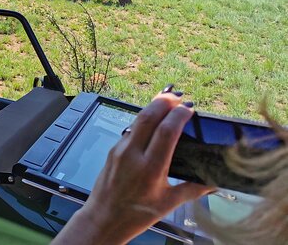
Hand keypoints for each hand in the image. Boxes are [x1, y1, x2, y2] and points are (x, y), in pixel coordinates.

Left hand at [53, 92, 211, 244]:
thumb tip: (213, 182)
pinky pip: (130, 129)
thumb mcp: (168, 204)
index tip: (189, 108)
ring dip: (152, 107)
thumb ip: (192, 189)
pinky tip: (152, 120)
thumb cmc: (133, 215)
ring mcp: (120, 150)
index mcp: (150, 168)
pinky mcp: (113, 150)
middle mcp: (132, 155)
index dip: (179, 115)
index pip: (166, 132)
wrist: (102, 219)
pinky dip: (143, 119)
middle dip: (164, 101)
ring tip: (167, 99)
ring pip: (137, 120)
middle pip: (148, 117)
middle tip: (178, 95)